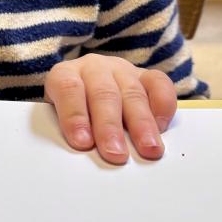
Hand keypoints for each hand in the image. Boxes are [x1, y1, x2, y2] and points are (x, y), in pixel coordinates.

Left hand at [44, 54, 175, 163]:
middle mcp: (94, 68)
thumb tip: (83, 152)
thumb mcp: (59, 117)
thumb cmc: (72, 111)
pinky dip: (163, 105)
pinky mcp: (146, 75)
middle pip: (103, 93)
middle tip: (115, 153)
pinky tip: (161, 126)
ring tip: (147, 148)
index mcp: (65, 74)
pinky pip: (159, 83)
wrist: (87, 88)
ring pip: (132, 93)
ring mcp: (121, 70)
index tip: (82, 143)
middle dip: (110, 126)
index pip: (68, 89)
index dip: (75, 115)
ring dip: (141, 123)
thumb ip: (69, 130)